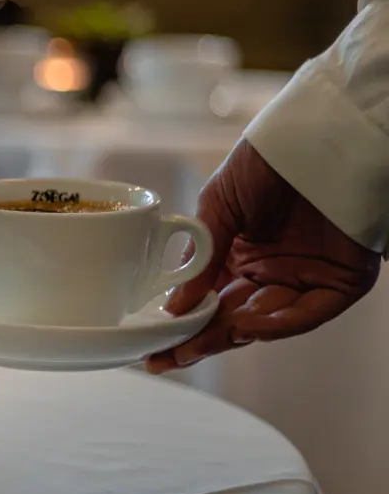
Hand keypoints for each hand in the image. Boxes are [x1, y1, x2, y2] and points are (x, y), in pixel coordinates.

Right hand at [145, 140, 379, 371]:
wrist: (315, 134)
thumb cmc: (266, 160)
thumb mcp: (217, 205)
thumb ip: (200, 257)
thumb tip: (174, 306)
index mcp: (240, 256)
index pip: (210, 302)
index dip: (182, 325)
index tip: (153, 343)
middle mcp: (271, 272)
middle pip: (233, 319)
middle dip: (199, 341)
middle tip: (165, 358)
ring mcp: (305, 279)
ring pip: (266, 322)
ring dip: (230, 337)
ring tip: (195, 344)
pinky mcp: (341, 282)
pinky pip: (307, 314)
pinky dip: (278, 325)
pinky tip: (245, 326)